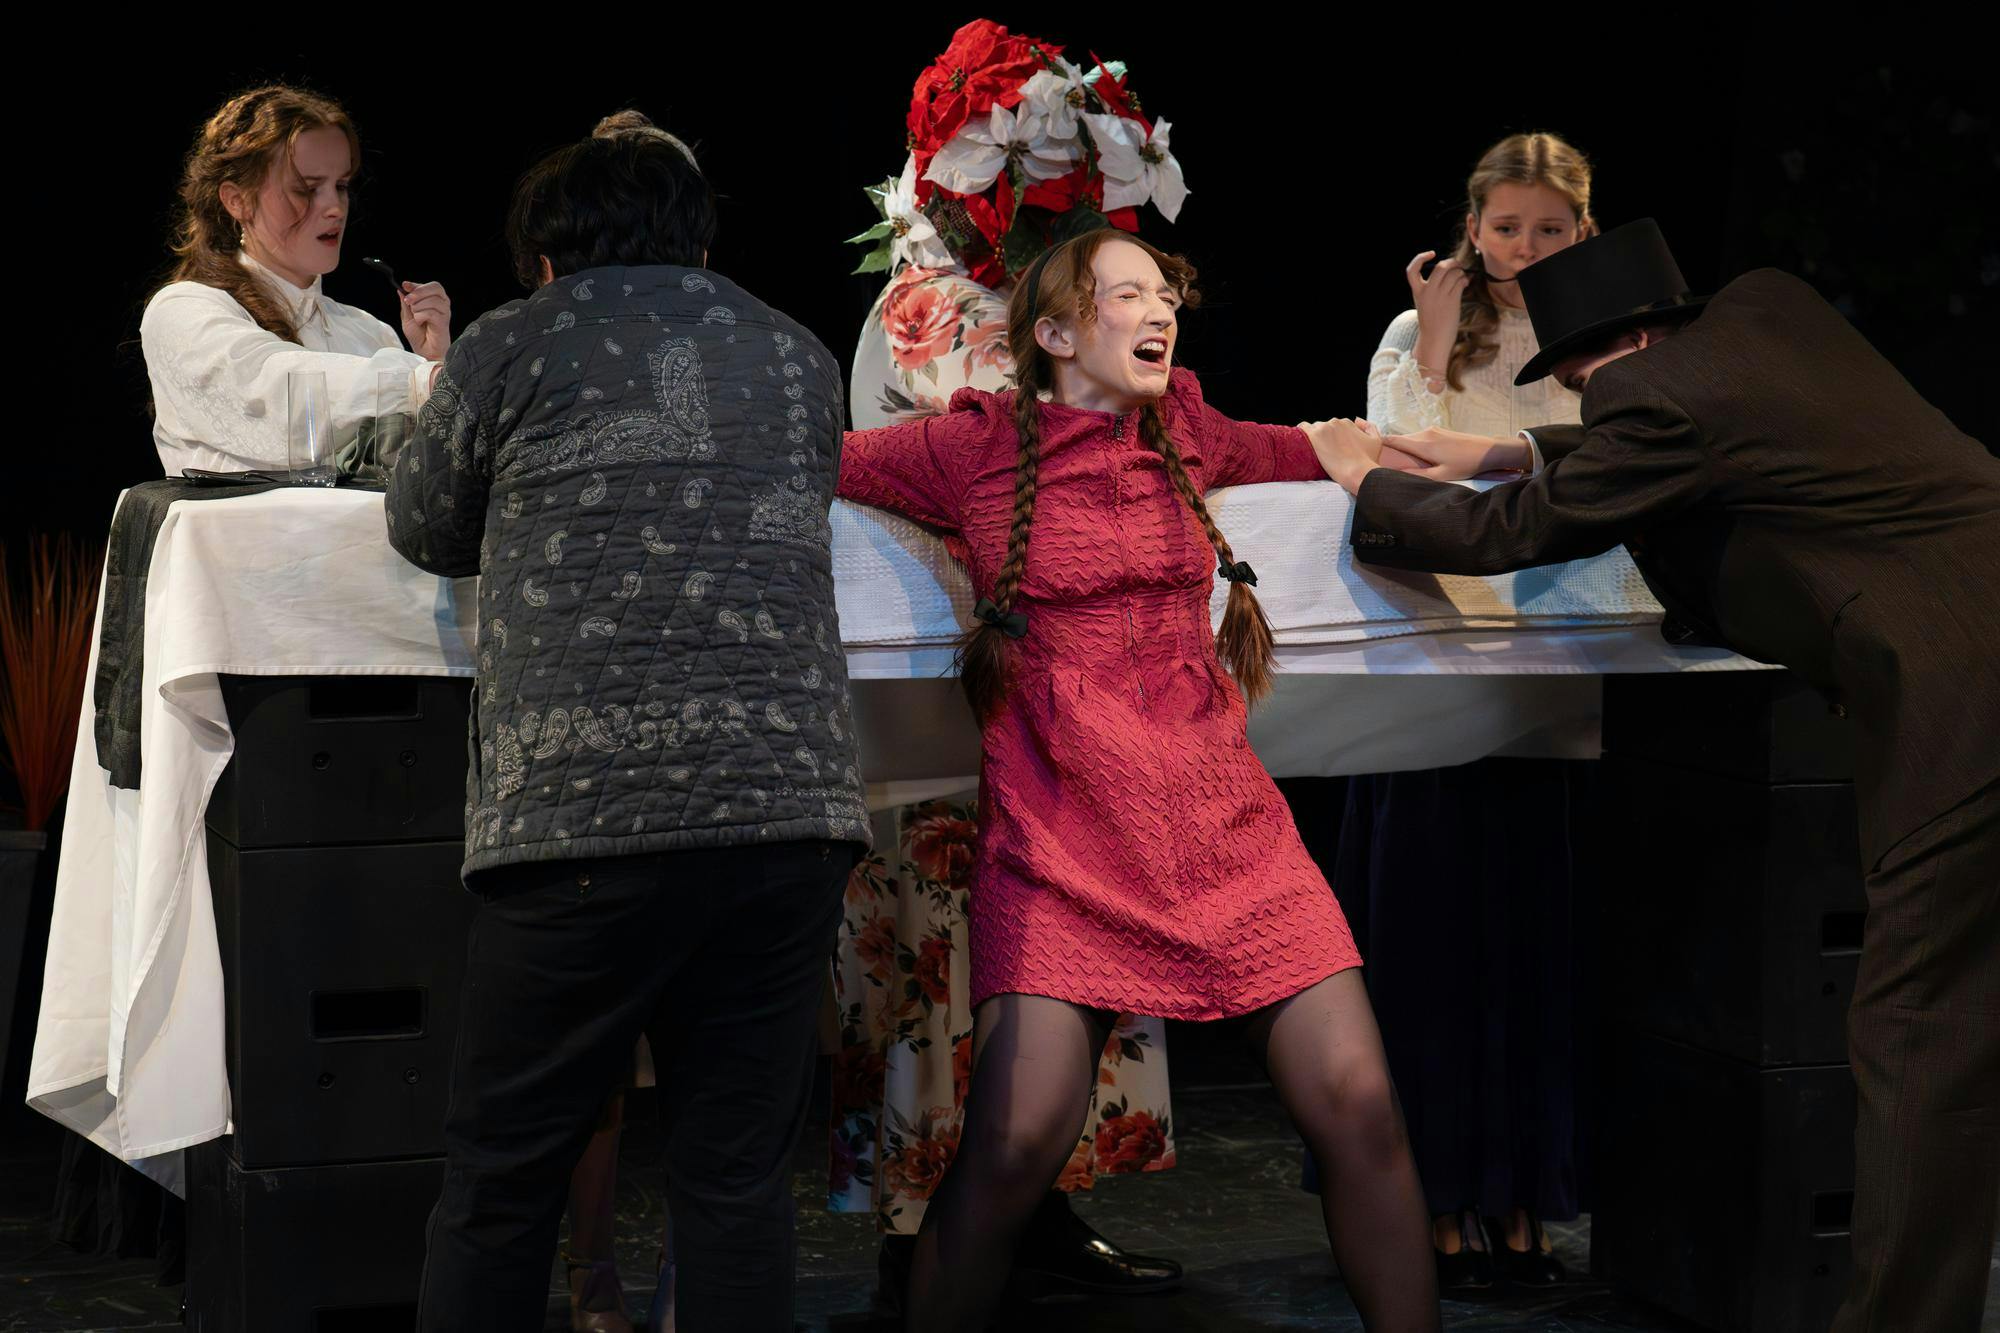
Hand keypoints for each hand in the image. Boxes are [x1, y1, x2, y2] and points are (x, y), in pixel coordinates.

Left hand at [400, 280, 451, 360]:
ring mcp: (445, 312)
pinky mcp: (444, 321)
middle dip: (418, 292)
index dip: (417, 284)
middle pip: (435, 287)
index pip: (430, 285)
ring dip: (418, 308)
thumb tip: (402, 289)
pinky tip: (420, 322)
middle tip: (408, 301)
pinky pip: (431, 312)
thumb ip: (406, 303)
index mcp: (435, 300)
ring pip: (431, 300)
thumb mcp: (407, 316)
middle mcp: (442, 304)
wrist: (424, 352)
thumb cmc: (419, 336)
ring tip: (416, 317)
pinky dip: (421, 316)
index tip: (405, 286)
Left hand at [1300, 417, 1381, 493]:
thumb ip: (1369, 427)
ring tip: (1314, 451)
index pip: (1335, 427)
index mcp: (1348, 422)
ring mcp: (1324, 428)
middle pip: (1323, 427)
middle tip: (1324, 453)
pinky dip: (1301, 435)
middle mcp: (1335, 422)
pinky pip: (1302, 429)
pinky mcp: (1314, 436)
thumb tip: (1357, 419)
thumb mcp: (1376, 441)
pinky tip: (1301, 444)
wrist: (1357, 472)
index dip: (1333, 438)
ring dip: (1313, 438)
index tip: (1332, 449)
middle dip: (1323, 438)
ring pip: (1313, 429)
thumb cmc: (1368, 460)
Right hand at [1380, 426, 1528, 479]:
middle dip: (1390, 450)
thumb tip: (1395, 476)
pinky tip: (1417, 459)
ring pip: (1410, 439)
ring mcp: (1432, 430)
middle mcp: (1425, 433)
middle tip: (1381, 463)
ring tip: (1399, 463)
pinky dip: (1414, 447)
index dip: (1378, 445)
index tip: (1369, 452)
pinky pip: (1420, 438)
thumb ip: (1416, 475)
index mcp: (1423, 444)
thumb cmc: (1465, 464)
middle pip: (1399, 440)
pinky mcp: (1439, 431)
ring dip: (1403, 450)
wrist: (1488, 450)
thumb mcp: (1441, 476)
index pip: (1392, 440)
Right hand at [1405, 251, 1465, 380]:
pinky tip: (1465, 284)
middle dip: (1452, 262)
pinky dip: (1465, 280)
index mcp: (1417, 292)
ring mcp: (1440, 295)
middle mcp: (1428, 291)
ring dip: (1460, 272)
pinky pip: (1460, 281)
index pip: (1411, 270)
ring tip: (1462, 278)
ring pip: (1454, 273)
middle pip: (1441, 267)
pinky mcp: (1452, 300)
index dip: (1420, 258)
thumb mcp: (1424, 302)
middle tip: (1457, 265)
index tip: (1431, 254)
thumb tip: (1448, 270)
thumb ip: (1430, 287)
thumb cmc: (1431, 321)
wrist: (1435, 338)